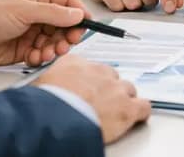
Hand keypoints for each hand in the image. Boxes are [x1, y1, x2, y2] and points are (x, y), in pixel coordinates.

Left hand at [0, 0, 89, 67]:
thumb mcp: (23, 10)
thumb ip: (52, 13)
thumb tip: (76, 14)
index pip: (67, 3)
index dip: (78, 14)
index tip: (86, 25)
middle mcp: (37, 15)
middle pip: (64, 25)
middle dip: (67, 36)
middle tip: (65, 43)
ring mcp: (31, 33)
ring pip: (55, 42)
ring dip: (54, 49)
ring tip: (47, 53)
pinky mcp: (25, 50)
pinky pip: (42, 55)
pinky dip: (41, 58)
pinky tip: (33, 57)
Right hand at [34, 55, 151, 143]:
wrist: (55, 119)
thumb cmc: (43, 105)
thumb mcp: (40, 85)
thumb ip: (51, 82)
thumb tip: (45, 88)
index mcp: (76, 63)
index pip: (91, 68)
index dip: (91, 82)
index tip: (88, 89)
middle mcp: (99, 72)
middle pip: (111, 78)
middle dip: (108, 90)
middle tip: (100, 104)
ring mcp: (115, 88)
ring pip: (128, 90)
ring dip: (123, 100)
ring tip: (116, 112)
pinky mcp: (127, 107)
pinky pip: (143, 107)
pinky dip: (141, 112)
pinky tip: (136, 117)